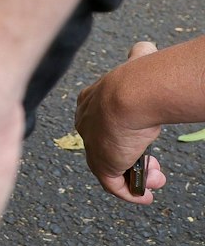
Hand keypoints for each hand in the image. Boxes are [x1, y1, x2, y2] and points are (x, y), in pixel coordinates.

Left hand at [76, 40, 167, 203]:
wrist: (132, 94)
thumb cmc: (138, 78)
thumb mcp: (137, 64)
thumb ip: (139, 57)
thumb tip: (145, 48)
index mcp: (91, 103)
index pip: (103, 123)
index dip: (126, 135)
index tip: (145, 139)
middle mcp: (88, 125)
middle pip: (110, 148)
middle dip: (134, 158)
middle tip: (154, 163)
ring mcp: (93, 146)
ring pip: (114, 169)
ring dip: (138, 176)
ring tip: (157, 178)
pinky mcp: (101, 164)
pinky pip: (113, 186)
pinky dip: (130, 193)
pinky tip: (146, 196)